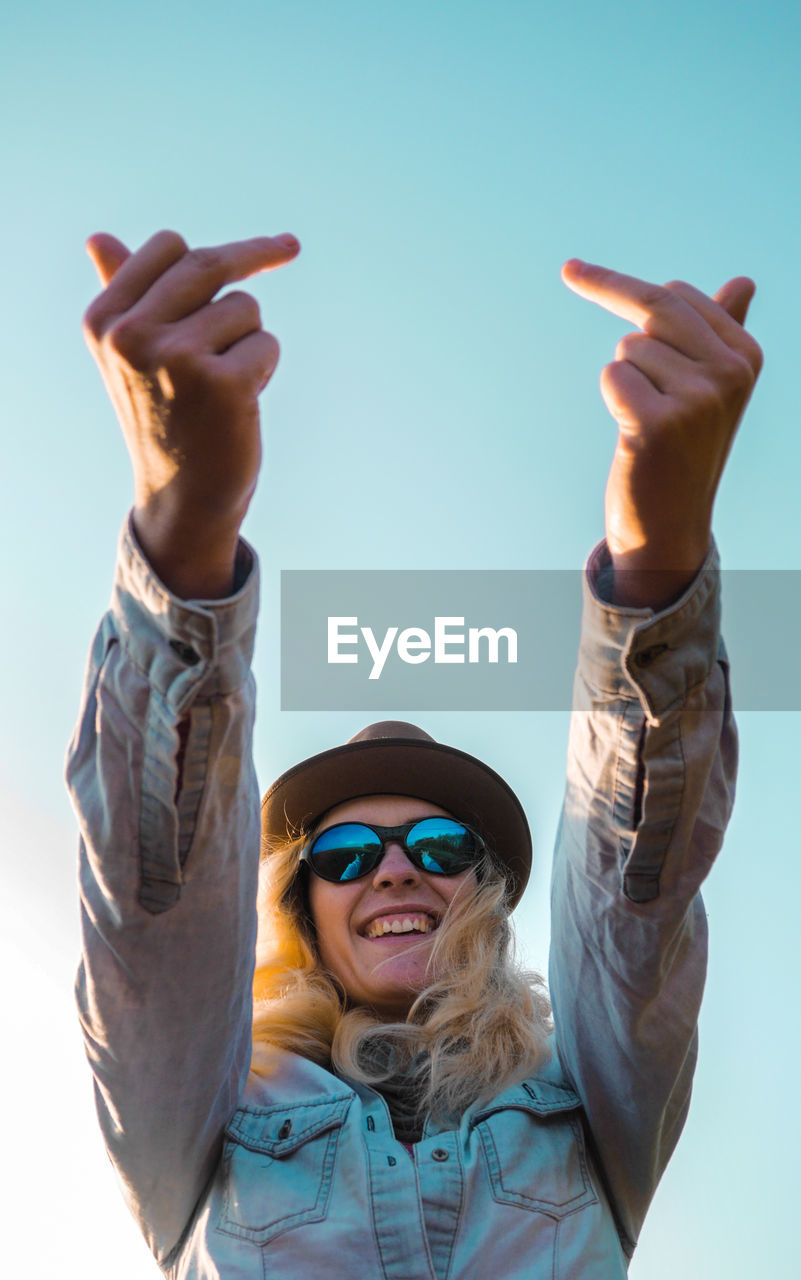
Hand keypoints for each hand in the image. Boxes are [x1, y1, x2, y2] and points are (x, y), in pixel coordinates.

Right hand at [83, 229, 299, 596]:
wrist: (182, 496)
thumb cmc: (164, 418)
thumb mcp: (131, 355)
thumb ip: (122, 294)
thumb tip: (98, 238)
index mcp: (105, 320)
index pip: (167, 247)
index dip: (217, 248)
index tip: (268, 245)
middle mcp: (132, 335)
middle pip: (208, 265)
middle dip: (255, 256)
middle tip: (291, 246)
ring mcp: (176, 358)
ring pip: (244, 308)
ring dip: (247, 340)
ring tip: (222, 383)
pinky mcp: (222, 383)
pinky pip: (266, 344)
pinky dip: (263, 370)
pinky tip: (239, 404)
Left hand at [561, 260, 762, 607]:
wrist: (669, 523)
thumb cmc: (684, 449)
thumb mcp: (712, 388)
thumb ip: (722, 333)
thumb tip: (744, 282)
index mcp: (746, 356)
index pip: (678, 294)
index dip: (619, 285)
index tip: (572, 270)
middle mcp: (731, 373)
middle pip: (654, 308)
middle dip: (607, 297)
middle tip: (571, 277)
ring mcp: (699, 398)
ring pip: (629, 349)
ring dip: (626, 381)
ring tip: (649, 421)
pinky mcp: (661, 422)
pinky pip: (613, 376)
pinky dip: (613, 399)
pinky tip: (636, 433)